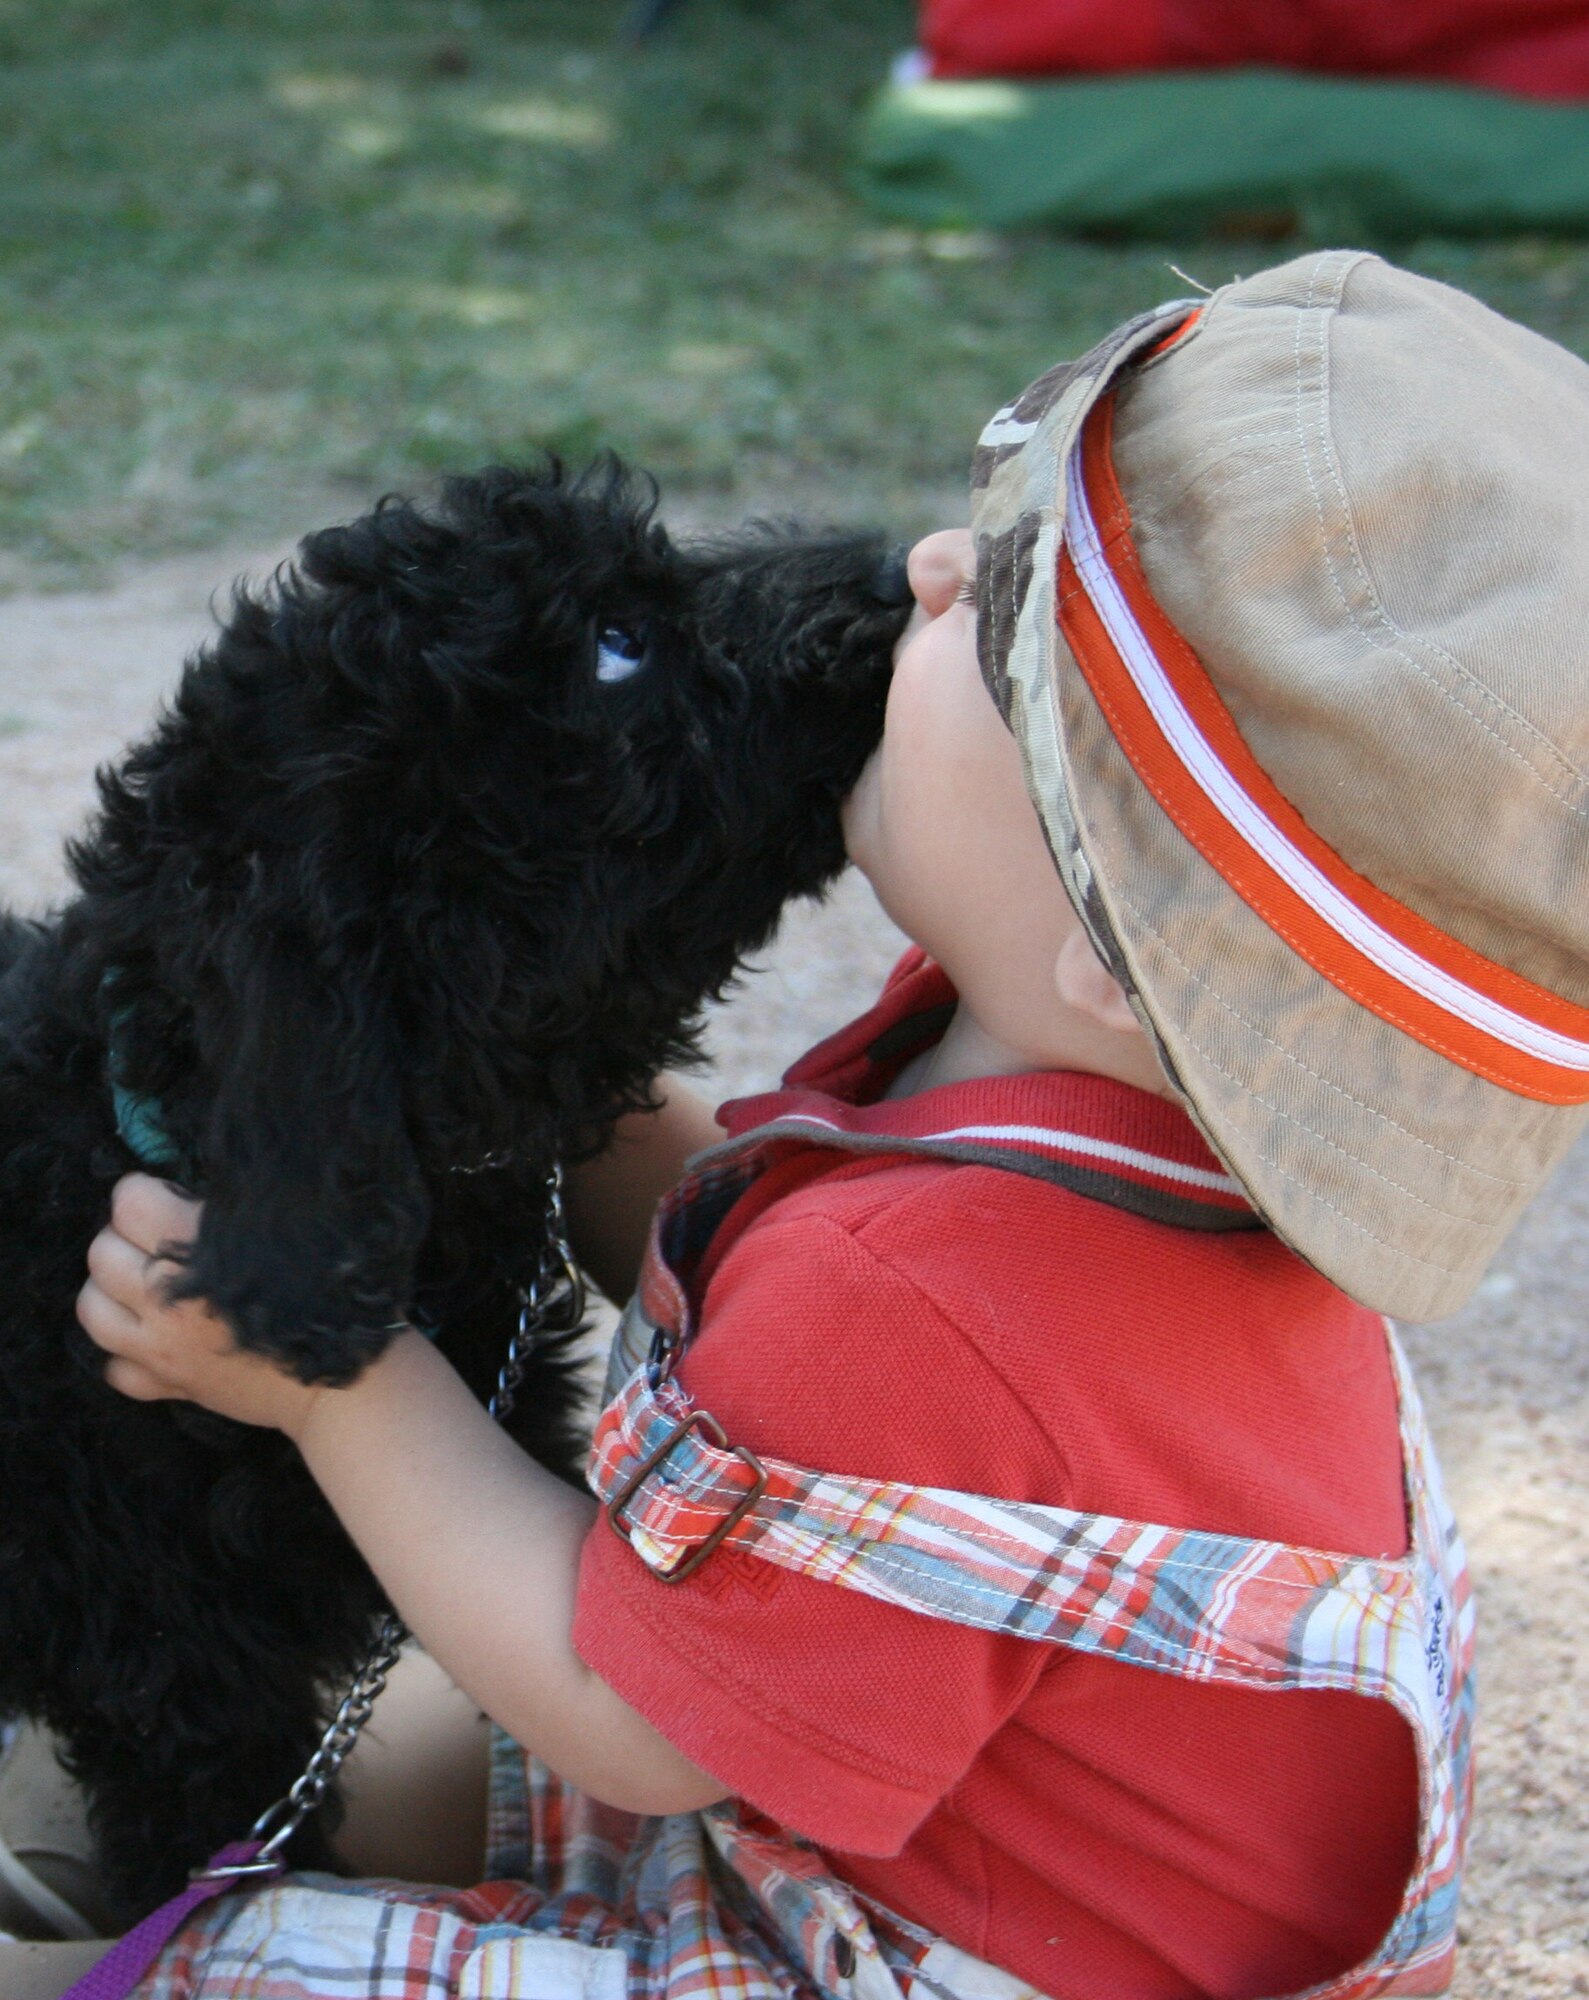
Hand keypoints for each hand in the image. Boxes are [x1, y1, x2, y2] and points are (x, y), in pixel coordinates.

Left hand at [77, 1174, 323, 1438]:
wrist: (346, 1381)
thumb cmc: (332, 1296)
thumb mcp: (290, 1230)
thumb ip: (231, 1211)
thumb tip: (189, 1195)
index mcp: (195, 1249)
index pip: (129, 1201)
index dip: (150, 1193)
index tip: (174, 1200)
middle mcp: (167, 1298)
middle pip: (102, 1252)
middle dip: (128, 1239)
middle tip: (163, 1242)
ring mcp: (161, 1348)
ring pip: (91, 1309)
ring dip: (112, 1292)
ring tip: (145, 1287)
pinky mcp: (169, 1386)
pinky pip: (116, 1370)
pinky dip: (127, 1354)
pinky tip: (156, 1340)